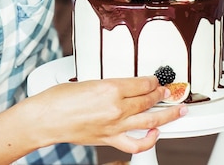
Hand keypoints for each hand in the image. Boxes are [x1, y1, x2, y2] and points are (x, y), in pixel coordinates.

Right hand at [0, 76, 186, 163]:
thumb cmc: (57, 99)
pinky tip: (155, 133)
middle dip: (162, 94)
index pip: (141, 83)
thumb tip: (121, 88)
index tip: (156, 79)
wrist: (46, 119)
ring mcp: (115, 125)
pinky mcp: (110, 138)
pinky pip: (136, 143)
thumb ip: (107, 85)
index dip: (153, 80)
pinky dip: (150, 139)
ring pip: (150, 120)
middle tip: (169, 90)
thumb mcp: (86, 81)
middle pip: (148, 99)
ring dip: (167, 114)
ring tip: (178, 110)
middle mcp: (116, 107)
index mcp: (110, 88)